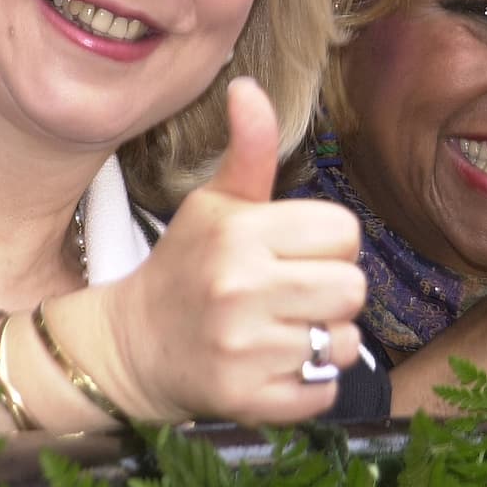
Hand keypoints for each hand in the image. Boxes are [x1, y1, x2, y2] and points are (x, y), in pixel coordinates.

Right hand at [93, 77, 365, 424]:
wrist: (133, 347)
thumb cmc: (186, 266)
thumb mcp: (214, 204)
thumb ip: (249, 149)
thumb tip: (248, 85)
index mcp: (240, 233)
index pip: (344, 233)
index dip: (326, 244)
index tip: (295, 253)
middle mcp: (241, 288)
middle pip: (353, 288)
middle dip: (330, 293)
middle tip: (293, 295)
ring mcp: (245, 349)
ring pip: (346, 343)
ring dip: (323, 341)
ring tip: (282, 330)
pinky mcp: (249, 401)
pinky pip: (326, 390)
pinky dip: (309, 383)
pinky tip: (274, 365)